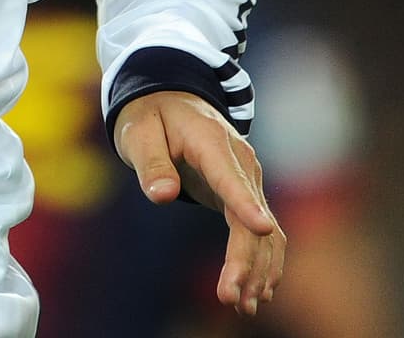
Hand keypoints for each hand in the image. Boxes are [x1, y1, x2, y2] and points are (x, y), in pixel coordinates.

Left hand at [113, 90, 284, 317]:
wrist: (171, 97)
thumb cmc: (151, 115)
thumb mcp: (139, 132)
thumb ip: (151, 163)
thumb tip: (163, 196)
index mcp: (211, 141)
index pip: (230, 177)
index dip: (246, 203)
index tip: (261, 229)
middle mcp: (240, 161)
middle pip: (250, 216)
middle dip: (245, 259)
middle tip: (230, 298)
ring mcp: (247, 178)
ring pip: (264, 231)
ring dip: (258, 269)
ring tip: (244, 305)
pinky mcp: (246, 192)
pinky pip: (262, 232)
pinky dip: (263, 261)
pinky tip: (259, 291)